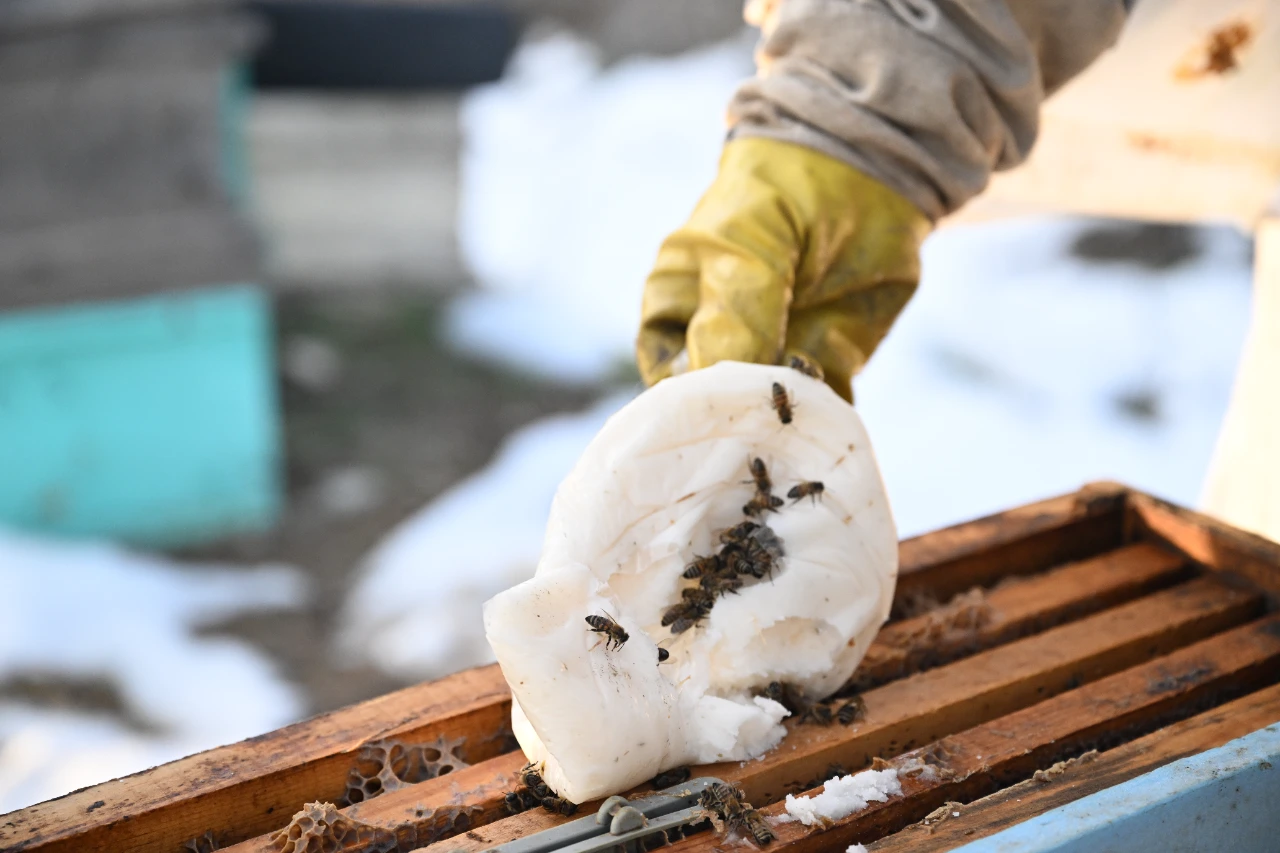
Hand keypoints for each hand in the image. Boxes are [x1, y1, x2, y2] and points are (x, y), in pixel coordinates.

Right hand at [636, 137, 930, 401]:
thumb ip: (733, 311)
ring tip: (804, 405)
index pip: (666, 379)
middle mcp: (720, 342)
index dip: (685, 401)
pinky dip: (826, 418)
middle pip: (718, 406)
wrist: (872, 165)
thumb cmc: (782, 192)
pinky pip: (820, 409)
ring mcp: (775, 356)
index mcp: (676, 310)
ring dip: (786, 421)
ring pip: (770, 412)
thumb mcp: (745, 243)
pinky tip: (831, 415)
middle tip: (764, 416)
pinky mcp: (829, 364)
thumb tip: (717, 384)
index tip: (715, 411)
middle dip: (738, 420)